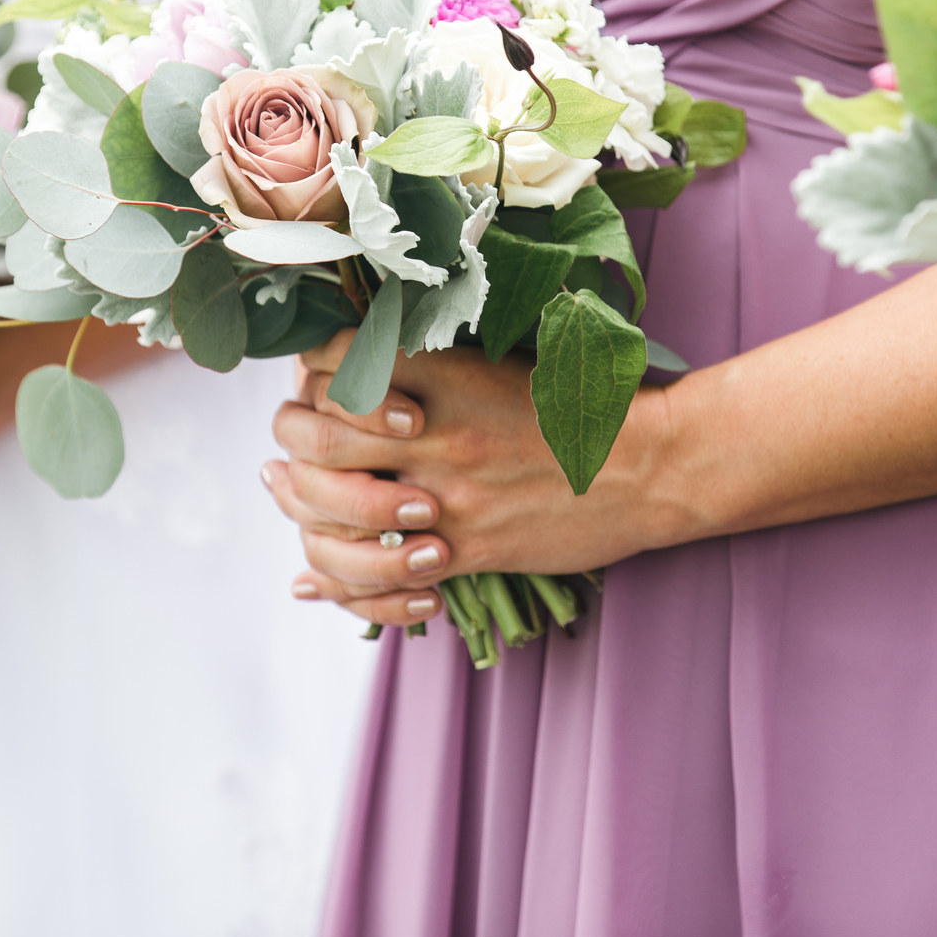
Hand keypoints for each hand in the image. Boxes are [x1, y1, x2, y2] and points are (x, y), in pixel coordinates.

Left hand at [263, 333, 684, 626]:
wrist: (648, 466)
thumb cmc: (583, 403)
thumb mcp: (504, 362)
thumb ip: (440, 360)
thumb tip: (377, 353)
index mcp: (442, 374)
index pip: (336, 361)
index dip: (311, 368)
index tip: (314, 378)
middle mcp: (431, 433)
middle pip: (313, 433)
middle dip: (290, 436)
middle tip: (290, 440)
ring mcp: (443, 496)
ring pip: (330, 505)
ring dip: (298, 505)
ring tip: (287, 494)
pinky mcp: (462, 549)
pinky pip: (374, 574)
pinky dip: (335, 582)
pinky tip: (312, 579)